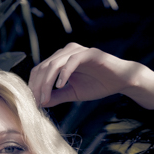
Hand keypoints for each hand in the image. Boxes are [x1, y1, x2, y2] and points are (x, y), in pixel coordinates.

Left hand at [28, 43, 153, 110]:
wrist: (121, 81)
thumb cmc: (98, 85)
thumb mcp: (73, 93)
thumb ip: (57, 96)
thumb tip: (40, 102)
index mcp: (61, 60)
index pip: (40, 70)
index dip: (34, 85)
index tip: (32, 102)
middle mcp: (67, 52)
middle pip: (43, 66)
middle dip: (37, 85)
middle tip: (35, 101)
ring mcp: (78, 51)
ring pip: (54, 63)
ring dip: (47, 82)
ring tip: (45, 98)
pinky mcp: (90, 54)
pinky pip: (72, 61)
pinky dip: (64, 73)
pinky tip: (60, 86)